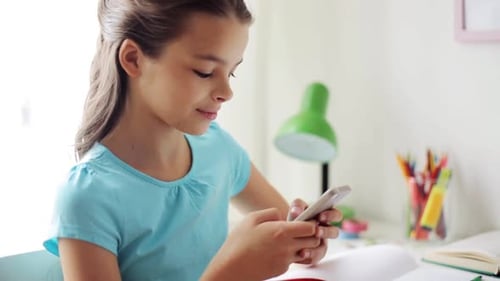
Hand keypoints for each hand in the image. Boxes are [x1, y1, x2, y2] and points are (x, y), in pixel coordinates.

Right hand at [201, 208, 320, 280]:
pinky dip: (289, 256)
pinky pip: (292, 261)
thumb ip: (271, 213)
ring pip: (306, 252)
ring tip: (287, 241)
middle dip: (311, 235)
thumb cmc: (238, 242)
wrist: (231, 269)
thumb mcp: (251, 219)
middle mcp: (287, 247)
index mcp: (282, 231)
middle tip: (300, 231)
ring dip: (302, 246)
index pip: (310, 227)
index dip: (310, 223)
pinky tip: (275, 252)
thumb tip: (282, 215)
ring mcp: (286, 260)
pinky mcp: (281, 270)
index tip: (304, 221)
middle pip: (313, 241)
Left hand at [288, 199, 342, 264]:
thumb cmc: (295, 218)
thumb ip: (297, 206)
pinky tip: (301, 253)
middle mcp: (326, 231)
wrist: (287, 234)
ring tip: (306, 245)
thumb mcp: (296, 209)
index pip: (336, 215)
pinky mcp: (315, 254)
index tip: (321, 216)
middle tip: (317, 231)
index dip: (332, 215)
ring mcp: (321, 244)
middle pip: (334, 232)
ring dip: (316, 247)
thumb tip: (296, 212)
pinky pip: (315, 257)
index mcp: (325, 217)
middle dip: (326, 232)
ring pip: (324, 247)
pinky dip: (308, 255)